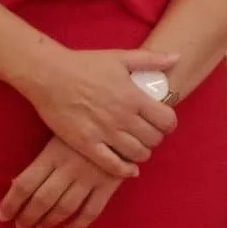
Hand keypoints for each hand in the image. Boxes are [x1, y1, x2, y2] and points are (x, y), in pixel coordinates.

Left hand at [0, 136, 128, 227]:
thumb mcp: (58, 137)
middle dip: (28, 217)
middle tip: (21, 226)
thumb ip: (42, 160)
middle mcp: (69, 168)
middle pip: (41, 200)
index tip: (3, 216)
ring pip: (64, 207)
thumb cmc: (83, 126)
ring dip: (49, 221)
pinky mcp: (109, 184)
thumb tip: (17, 184)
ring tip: (41, 227)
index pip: (24, 185)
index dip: (10, 204)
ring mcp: (90, 177)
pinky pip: (92, 210)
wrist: (121, 120)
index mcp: (52, 154)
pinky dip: (79, 224)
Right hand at [13, 46, 178, 177]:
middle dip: (156, 139)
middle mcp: (123, 116)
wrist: (49, 75)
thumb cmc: (85, 64)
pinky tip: (129, 169)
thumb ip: (151, 59)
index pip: (167, 120)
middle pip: (154, 139)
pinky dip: (124, 170)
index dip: (169, 124)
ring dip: (142, 153)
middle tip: (149, 135)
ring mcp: (104, 132)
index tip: (164, 123)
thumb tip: (177, 58)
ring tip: (138, 148)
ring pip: (136, 153)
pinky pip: (111, 164)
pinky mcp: (85, 143)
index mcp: (134, 96)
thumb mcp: (121, 57)